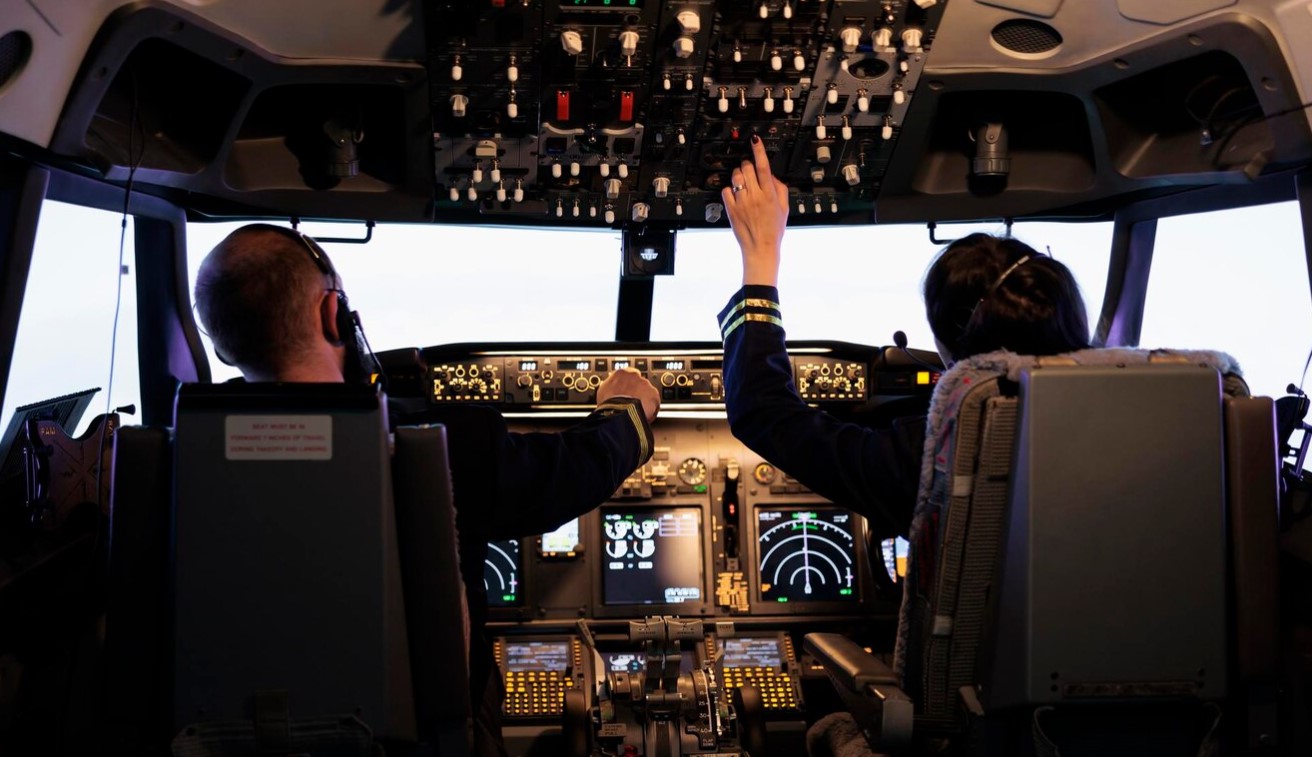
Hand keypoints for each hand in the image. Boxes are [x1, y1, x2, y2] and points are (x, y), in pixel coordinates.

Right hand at [597, 367, 659, 422]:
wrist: (619, 412)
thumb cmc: (609, 403)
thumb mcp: (603, 391)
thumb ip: (610, 386)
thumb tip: (610, 389)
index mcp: (622, 373)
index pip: (627, 375)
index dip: (627, 385)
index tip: (626, 391)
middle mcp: (635, 376)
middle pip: (638, 383)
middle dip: (636, 392)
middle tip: (631, 403)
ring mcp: (646, 385)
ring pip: (647, 392)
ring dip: (644, 400)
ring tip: (637, 411)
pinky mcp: (654, 394)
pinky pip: (654, 402)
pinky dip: (651, 408)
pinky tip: (644, 415)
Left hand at [722, 135, 790, 287]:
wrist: (761, 249)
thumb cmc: (774, 231)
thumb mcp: (784, 208)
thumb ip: (780, 188)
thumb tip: (772, 175)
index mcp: (770, 194)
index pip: (763, 166)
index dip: (759, 150)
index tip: (755, 139)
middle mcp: (755, 196)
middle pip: (747, 168)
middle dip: (747, 164)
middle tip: (749, 168)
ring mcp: (741, 202)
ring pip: (735, 177)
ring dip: (738, 174)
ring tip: (742, 182)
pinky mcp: (731, 209)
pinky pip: (726, 191)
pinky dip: (729, 189)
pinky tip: (735, 195)